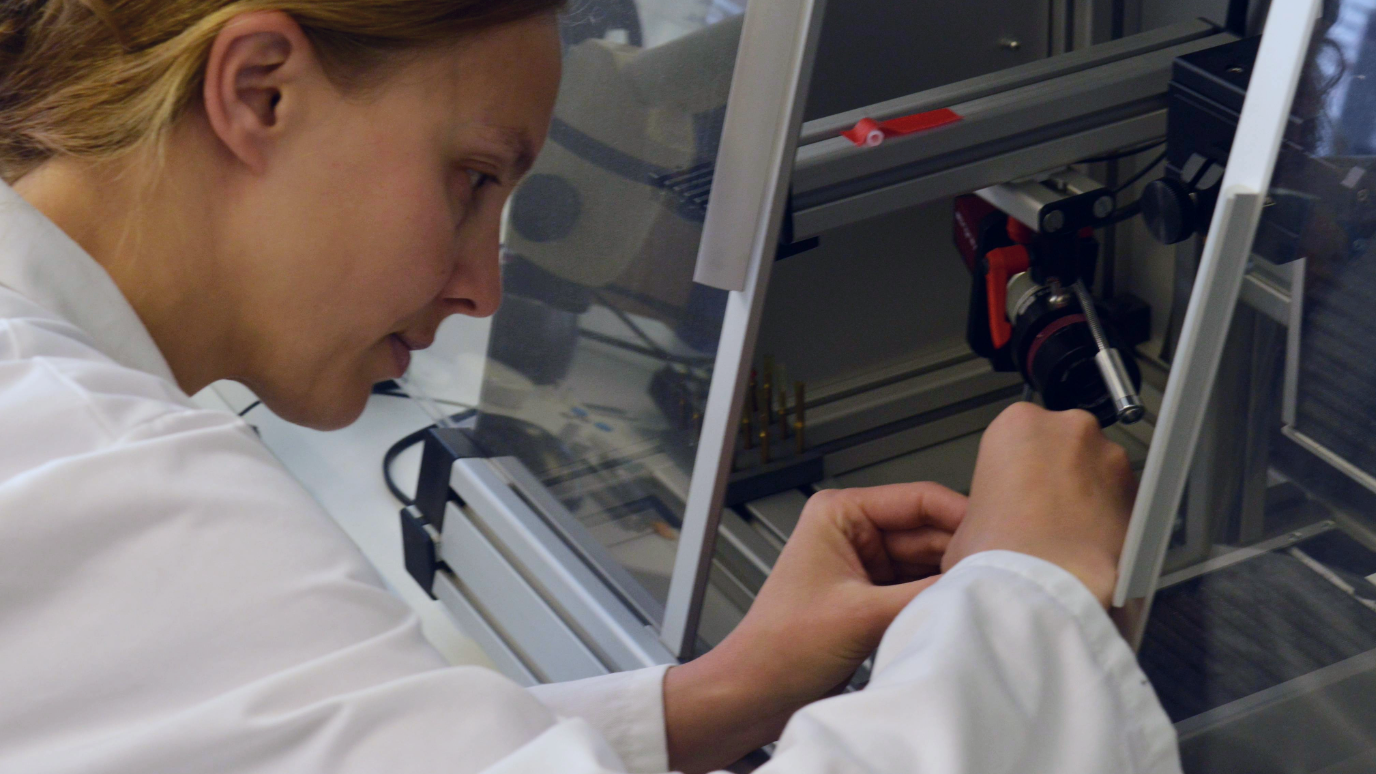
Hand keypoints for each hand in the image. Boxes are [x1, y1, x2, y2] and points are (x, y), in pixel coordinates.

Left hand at [665, 482, 965, 773]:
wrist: (756, 692)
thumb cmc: (780, 646)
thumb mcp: (862, 615)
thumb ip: (923, 594)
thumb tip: (974, 580)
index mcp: (839, 512)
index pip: (917, 498)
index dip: (960, 516)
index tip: (997, 535)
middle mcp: (852, 530)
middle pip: (928, 530)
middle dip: (959, 553)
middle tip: (995, 574)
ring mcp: (864, 563)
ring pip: (926, 561)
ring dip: (948, 579)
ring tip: (977, 595)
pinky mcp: (871, 594)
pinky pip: (916, 587)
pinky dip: (935, 599)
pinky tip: (955, 610)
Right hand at [942, 402, 1136, 607]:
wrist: (1042, 587)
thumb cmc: (1002, 552)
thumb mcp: (967, 519)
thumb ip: (988, 501)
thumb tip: (992, 519)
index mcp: (1018, 423)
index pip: (1018, 435)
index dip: (1015, 468)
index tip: (1016, 490)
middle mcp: (1069, 429)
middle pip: (1062, 445)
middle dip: (1057, 475)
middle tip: (1041, 513)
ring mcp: (1109, 456)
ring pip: (1097, 470)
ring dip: (1086, 495)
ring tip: (1067, 534)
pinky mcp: (1138, 489)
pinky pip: (1121, 498)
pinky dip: (1110, 516)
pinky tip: (1089, 544)